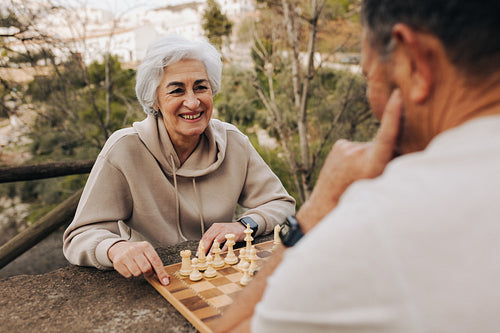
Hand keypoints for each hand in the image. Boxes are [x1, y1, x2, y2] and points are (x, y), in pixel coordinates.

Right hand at [107, 240, 169, 284]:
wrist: (119, 248)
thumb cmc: (137, 252)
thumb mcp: (147, 253)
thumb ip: (156, 264)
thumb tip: (165, 278)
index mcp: (145, 246)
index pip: (155, 261)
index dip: (161, 273)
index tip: (165, 282)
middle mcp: (135, 249)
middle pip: (146, 268)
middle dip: (148, 273)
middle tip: (147, 271)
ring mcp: (126, 255)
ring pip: (137, 273)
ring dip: (138, 273)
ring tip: (136, 266)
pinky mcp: (118, 262)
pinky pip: (128, 275)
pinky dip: (130, 274)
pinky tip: (129, 267)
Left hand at [200, 222, 245, 253]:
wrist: (242, 227)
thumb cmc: (229, 231)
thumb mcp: (220, 232)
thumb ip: (213, 238)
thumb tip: (204, 249)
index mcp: (215, 227)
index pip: (205, 237)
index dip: (201, 246)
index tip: (198, 253)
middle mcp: (220, 227)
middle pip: (209, 238)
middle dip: (204, 248)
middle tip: (201, 256)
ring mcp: (227, 231)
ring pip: (217, 240)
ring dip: (212, 249)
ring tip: (209, 255)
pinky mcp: (234, 235)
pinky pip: (227, 243)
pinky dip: (223, 248)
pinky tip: (220, 253)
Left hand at [298, 89, 402, 232]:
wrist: (326, 203)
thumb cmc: (358, 196)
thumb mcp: (379, 184)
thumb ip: (390, 164)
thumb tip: (398, 143)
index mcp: (371, 164)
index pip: (386, 135)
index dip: (393, 114)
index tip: (397, 95)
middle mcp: (358, 153)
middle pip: (382, 144)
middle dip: (383, 153)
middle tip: (370, 174)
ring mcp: (346, 147)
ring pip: (368, 145)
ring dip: (367, 155)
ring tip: (356, 173)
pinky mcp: (340, 144)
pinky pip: (356, 145)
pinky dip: (356, 154)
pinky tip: (348, 168)